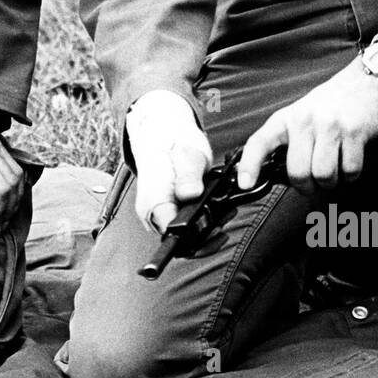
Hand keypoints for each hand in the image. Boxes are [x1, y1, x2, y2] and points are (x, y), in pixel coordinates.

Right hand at [126, 90, 212, 233]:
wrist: (162, 136)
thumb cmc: (172, 144)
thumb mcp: (187, 156)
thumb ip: (188, 176)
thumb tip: (190, 193)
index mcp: (154, 200)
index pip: (171, 233)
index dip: (193, 239)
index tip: (214, 233)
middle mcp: (152, 212)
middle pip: (179, 242)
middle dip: (204, 238)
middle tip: (224, 224)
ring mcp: (159, 214)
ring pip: (183, 237)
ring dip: (205, 232)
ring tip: (225, 215)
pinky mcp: (168, 212)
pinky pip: (183, 227)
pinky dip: (201, 224)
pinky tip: (216, 214)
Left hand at [237, 57, 377, 195]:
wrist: (361, 84)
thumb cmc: (326, 106)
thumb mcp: (297, 116)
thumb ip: (285, 143)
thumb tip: (273, 176)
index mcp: (285, 119)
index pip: (260, 142)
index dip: (250, 165)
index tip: (244, 183)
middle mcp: (305, 121)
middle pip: (298, 172)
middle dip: (306, 187)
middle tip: (311, 184)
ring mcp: (330, 126)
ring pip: (324, 175)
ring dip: (329, 183)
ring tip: (332, 173)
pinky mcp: (355, 132)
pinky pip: (350, 170)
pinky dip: (349, 176)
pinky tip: (347, 164)